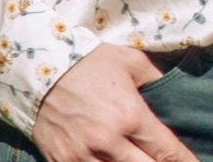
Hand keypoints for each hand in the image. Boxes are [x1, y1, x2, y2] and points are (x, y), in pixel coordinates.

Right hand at [31, 44, 196, 161]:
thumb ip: (157, 81)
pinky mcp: (62, 161)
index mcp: (131, 116)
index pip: (167, 150)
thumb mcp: (132, 62)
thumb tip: (174, 94)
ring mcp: (82, 155)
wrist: (38, 68)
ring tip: (142, 161)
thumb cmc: (89, 61)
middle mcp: (108, 141)